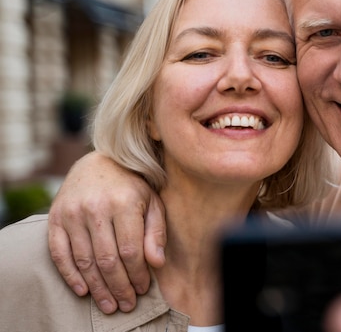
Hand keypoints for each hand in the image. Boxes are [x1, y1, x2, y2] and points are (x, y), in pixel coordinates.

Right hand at [48, 152, 165, 313]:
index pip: (130, 250)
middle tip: (126, 304)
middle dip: (119, 287)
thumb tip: (157, 263)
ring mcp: (72, 213)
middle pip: (107, 260)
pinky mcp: (55, 218)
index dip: (137, 275)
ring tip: (109, 305)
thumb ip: (156, 232)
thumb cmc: (132, 187)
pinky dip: (71, 276)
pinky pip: (60, 254)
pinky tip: (83, 291)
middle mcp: (96, 208)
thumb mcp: (152, 202)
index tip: (143, 289)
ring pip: (85, 261)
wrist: (99, 163)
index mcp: (124, 203)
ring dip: (97, 288)